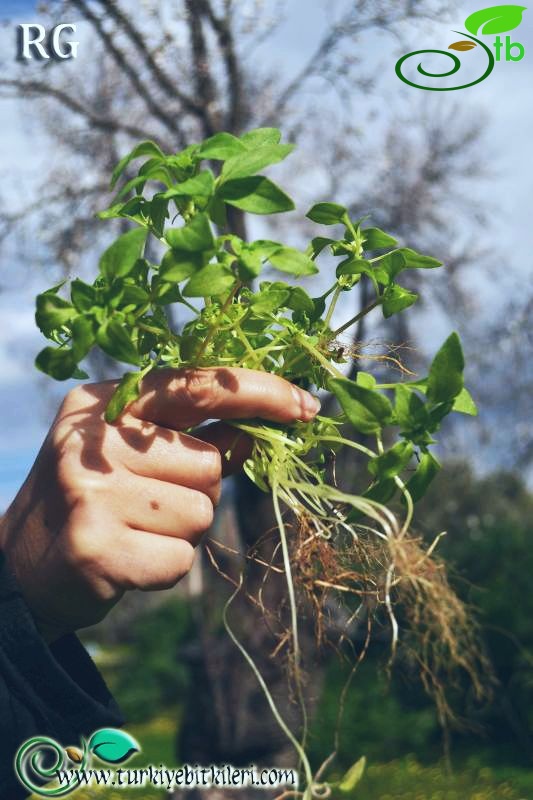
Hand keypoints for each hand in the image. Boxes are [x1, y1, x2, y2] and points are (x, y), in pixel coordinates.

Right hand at [0, 368, 319, 642]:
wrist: (21, 568)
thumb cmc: (95, 501)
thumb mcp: (132, 454)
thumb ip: (189, 437)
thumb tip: (259, 432)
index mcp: (103, 403)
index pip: (197, 385)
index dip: (260, 393)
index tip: (307, 406)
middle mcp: (93, 439)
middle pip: (209, 462)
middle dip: (197, 492)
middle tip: (148, 505)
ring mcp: (91, 492)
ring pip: (201, 512)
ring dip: (181, 532)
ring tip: (135, 532)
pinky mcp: (96, 547)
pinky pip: (181, 559)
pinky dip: (166, 568)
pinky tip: (127, 561)